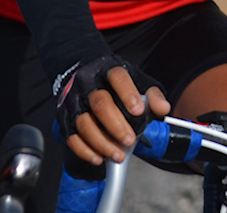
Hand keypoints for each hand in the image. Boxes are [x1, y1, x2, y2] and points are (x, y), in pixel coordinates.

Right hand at [56, 58, 171, 165]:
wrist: (83, 72)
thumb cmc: (114, 82)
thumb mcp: (137, 81)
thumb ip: (152, 95)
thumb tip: (162, 108)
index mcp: (108, 69)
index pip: (118, 77)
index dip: (128, 94)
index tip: (139, 111)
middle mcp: (87, 83)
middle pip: (99, 103)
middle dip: (116, 125)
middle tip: (130, 140)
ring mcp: (73, 99)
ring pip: (83, 122)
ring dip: (101, 142)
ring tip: (117, 154)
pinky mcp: (63, 116)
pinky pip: (70, 136)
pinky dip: (84, 150)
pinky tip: (98, 157)